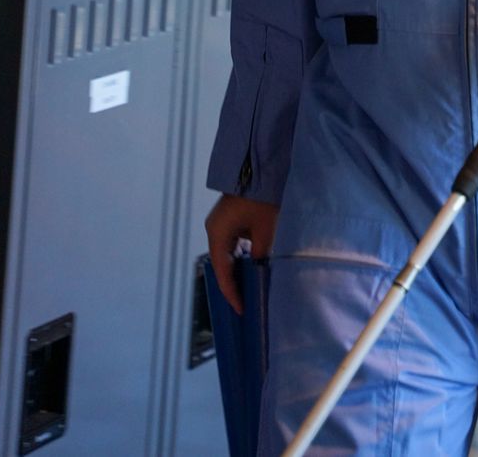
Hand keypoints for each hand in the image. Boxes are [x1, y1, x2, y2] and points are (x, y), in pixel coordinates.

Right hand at [205, 192, 279, 313]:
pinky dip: (239, 256)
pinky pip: (230, 244)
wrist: (259, 168)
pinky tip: (251, 265)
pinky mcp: (227, 219)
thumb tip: (259, 273)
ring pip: (226, 254)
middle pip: (221, 264)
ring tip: (249, 288)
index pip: (223, 272)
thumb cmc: (261, 199)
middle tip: (245, 303)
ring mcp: (219, 224)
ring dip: (237, 269)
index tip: (241, 309)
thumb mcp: (264, 230)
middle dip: (233, 283)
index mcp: (217, 234)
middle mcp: (213, 230)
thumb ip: (259, 255)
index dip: (232, 293)